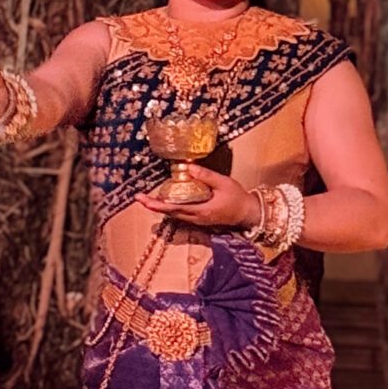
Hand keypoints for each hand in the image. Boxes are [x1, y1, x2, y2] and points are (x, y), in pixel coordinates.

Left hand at [139, 164, 256, 229]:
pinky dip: (172, 208)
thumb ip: (206, 176)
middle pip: (170, 214)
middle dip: (154, 206)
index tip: (142, 200)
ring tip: (148, 198)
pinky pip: (182, 214)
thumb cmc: (237, 198)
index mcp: (201, 211)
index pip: (173, 209)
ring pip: (175, 215)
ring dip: (162, 207)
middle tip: (139, 197)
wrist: (249, 213)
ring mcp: (198, 221)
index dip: (156, 205)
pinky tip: (167, 200)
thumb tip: (188, 167)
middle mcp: (196, 219)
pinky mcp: (201, 219)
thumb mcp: (224, 183)